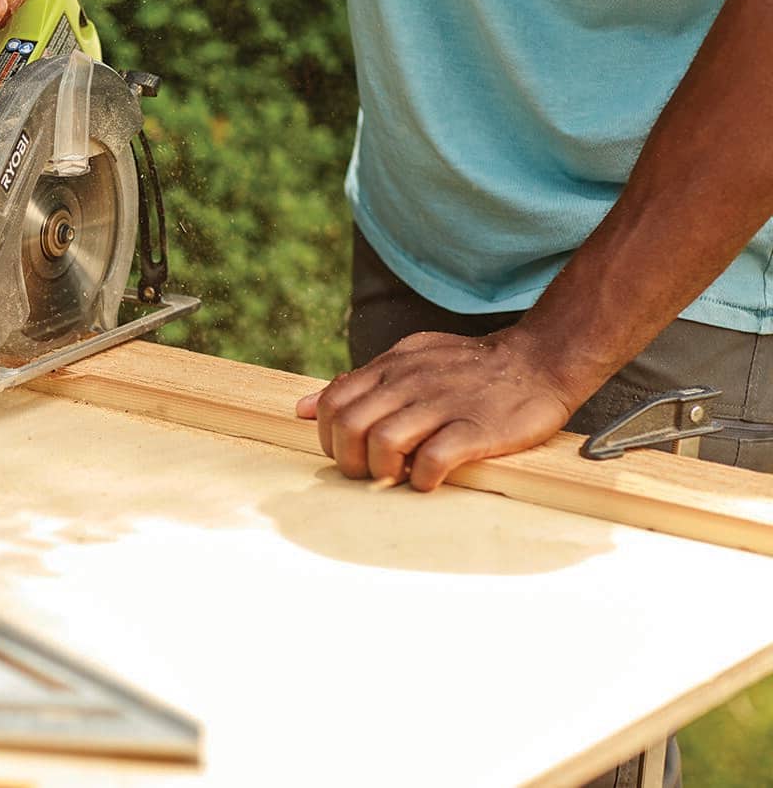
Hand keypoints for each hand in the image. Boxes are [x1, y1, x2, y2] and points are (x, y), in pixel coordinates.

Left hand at [294, 328, 583, 490]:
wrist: (539, 360)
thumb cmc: (468, 367)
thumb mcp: (406, 359)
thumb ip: (356, 383)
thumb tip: (302, 408)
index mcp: (391, 367)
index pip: (332, 402)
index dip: (327, 436)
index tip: (347, 453)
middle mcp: (410, 383)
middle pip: (348, 426)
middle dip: (349, 460)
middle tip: (370, 473)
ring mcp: (442, 405)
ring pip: (382, 441)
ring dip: (382, 471)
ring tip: (399, 476)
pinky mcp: (476, 429)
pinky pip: (433, 459)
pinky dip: (423, 478)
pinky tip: (429, 481)